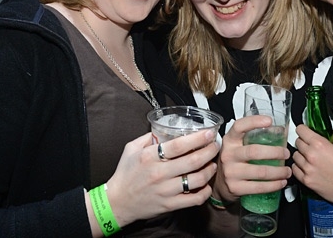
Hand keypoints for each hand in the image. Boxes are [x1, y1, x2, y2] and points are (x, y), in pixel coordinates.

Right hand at [104, 129, 219, 227]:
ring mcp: (165, 190)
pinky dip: (204, 192)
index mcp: (149, 157)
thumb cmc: (125, 174)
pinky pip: (194, 199)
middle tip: (215, 145)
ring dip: (209, 170)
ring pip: (197, 179)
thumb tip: (164, 128)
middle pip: (193, 161)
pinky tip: (206, 184)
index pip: (179, 145)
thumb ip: (148, 137)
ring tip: (212, 164)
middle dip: (209, 151)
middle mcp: (159, 173)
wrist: (117, 202)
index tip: (209, 133)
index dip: (198, 138)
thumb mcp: (131, 149)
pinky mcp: (169, 205)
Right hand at [213, 115, 289, 202]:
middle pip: (255, 151)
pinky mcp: (235, 187)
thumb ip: (252, 138)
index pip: (239, 127)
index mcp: (230, 141)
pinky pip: (259, 187)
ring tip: (287, 171)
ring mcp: (231, 172)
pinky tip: (281, 182)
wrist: (219, 184)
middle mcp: (228, 155)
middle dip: (275, 152)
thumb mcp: (237, 146)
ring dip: (278, 171)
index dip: (254, 122)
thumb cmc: (234, 161)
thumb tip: (279, 131)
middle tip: (286, 154)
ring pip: (260, 171)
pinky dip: (274, 185)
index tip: (269, 121)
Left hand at [293, 125, 332, 205]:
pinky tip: (308, 168)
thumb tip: (323, 131)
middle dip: (304, 142)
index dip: (304, 130)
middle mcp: (311, 156)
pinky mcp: (307, 182)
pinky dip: (300, 168)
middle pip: (297, 143)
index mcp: (320, 144)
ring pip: (295, 156)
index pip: (301, 130)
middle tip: (312, 146)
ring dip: (301, 155)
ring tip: (311, 159)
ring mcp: (308, 170)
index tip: (305, 132)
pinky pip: (295, 170)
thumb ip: (331, 135)